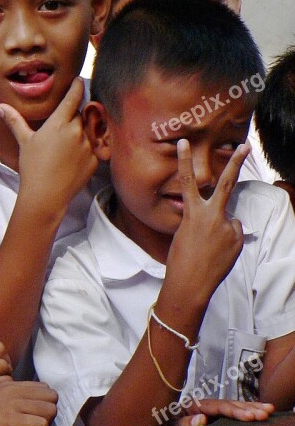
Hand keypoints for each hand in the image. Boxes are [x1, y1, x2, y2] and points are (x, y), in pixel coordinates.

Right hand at [0, 78, 96, 208]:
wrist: (46, 196)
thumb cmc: (32, 167)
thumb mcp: (24, 141)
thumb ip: (15, 120)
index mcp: (59, 123)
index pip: (74, 97)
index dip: (77, 86)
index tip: (78, 80)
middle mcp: (77, 131)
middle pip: (82, 113)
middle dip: (75, 114)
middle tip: (64, 124)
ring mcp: (88, 146)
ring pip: (90, 129)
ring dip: (82, 131)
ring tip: (68, 144)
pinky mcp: (96, 160)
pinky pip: (95, 147)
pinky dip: (87, 148)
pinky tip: (73, 158)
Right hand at [0, 380, 56, 425]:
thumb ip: (12, 399)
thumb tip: (34, 406)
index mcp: (9, 385)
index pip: (44, 387)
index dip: (43, 403)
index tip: (34, 417)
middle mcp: (12, 390)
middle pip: (51, 396)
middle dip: (48, 412)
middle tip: (36, 425)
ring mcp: (11, 403)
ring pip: (50, 409)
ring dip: (45, 424)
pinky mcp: (10, 419)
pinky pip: (41, 424)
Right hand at [165, 139, 248, 303]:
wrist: (190, 283)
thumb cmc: (180, 258)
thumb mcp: (185, 233)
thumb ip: (205, 219)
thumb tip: (227, 217)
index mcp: (193, 213)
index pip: (187, 181)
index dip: (184, 160)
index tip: (183, 142)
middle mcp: (212, 216)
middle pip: (225, 183)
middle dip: (236, 163)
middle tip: (245, 145)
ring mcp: (228, 227)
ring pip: (229, 218)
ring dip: (221, 229)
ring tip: (208, 247)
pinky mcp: (237, 239)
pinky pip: (233, 233)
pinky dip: (228, 241)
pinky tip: (218, 253)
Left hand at [173, 398, 272, 425]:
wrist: (158, 424)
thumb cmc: (164, 424)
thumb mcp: (171, 424)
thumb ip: (184, 422)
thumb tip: (201, 418)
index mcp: (192, 405)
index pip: (217, 406)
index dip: (235, 411)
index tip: (251, 416)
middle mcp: (202, 405)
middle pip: (228, 403)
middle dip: (248, 407)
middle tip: (266, 412)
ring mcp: (207, 410)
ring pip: (232, 406)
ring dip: (250, 407)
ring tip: (268, 409)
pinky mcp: (211, 417)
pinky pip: (229, 413)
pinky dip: (243, 411)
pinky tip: (255, 411)